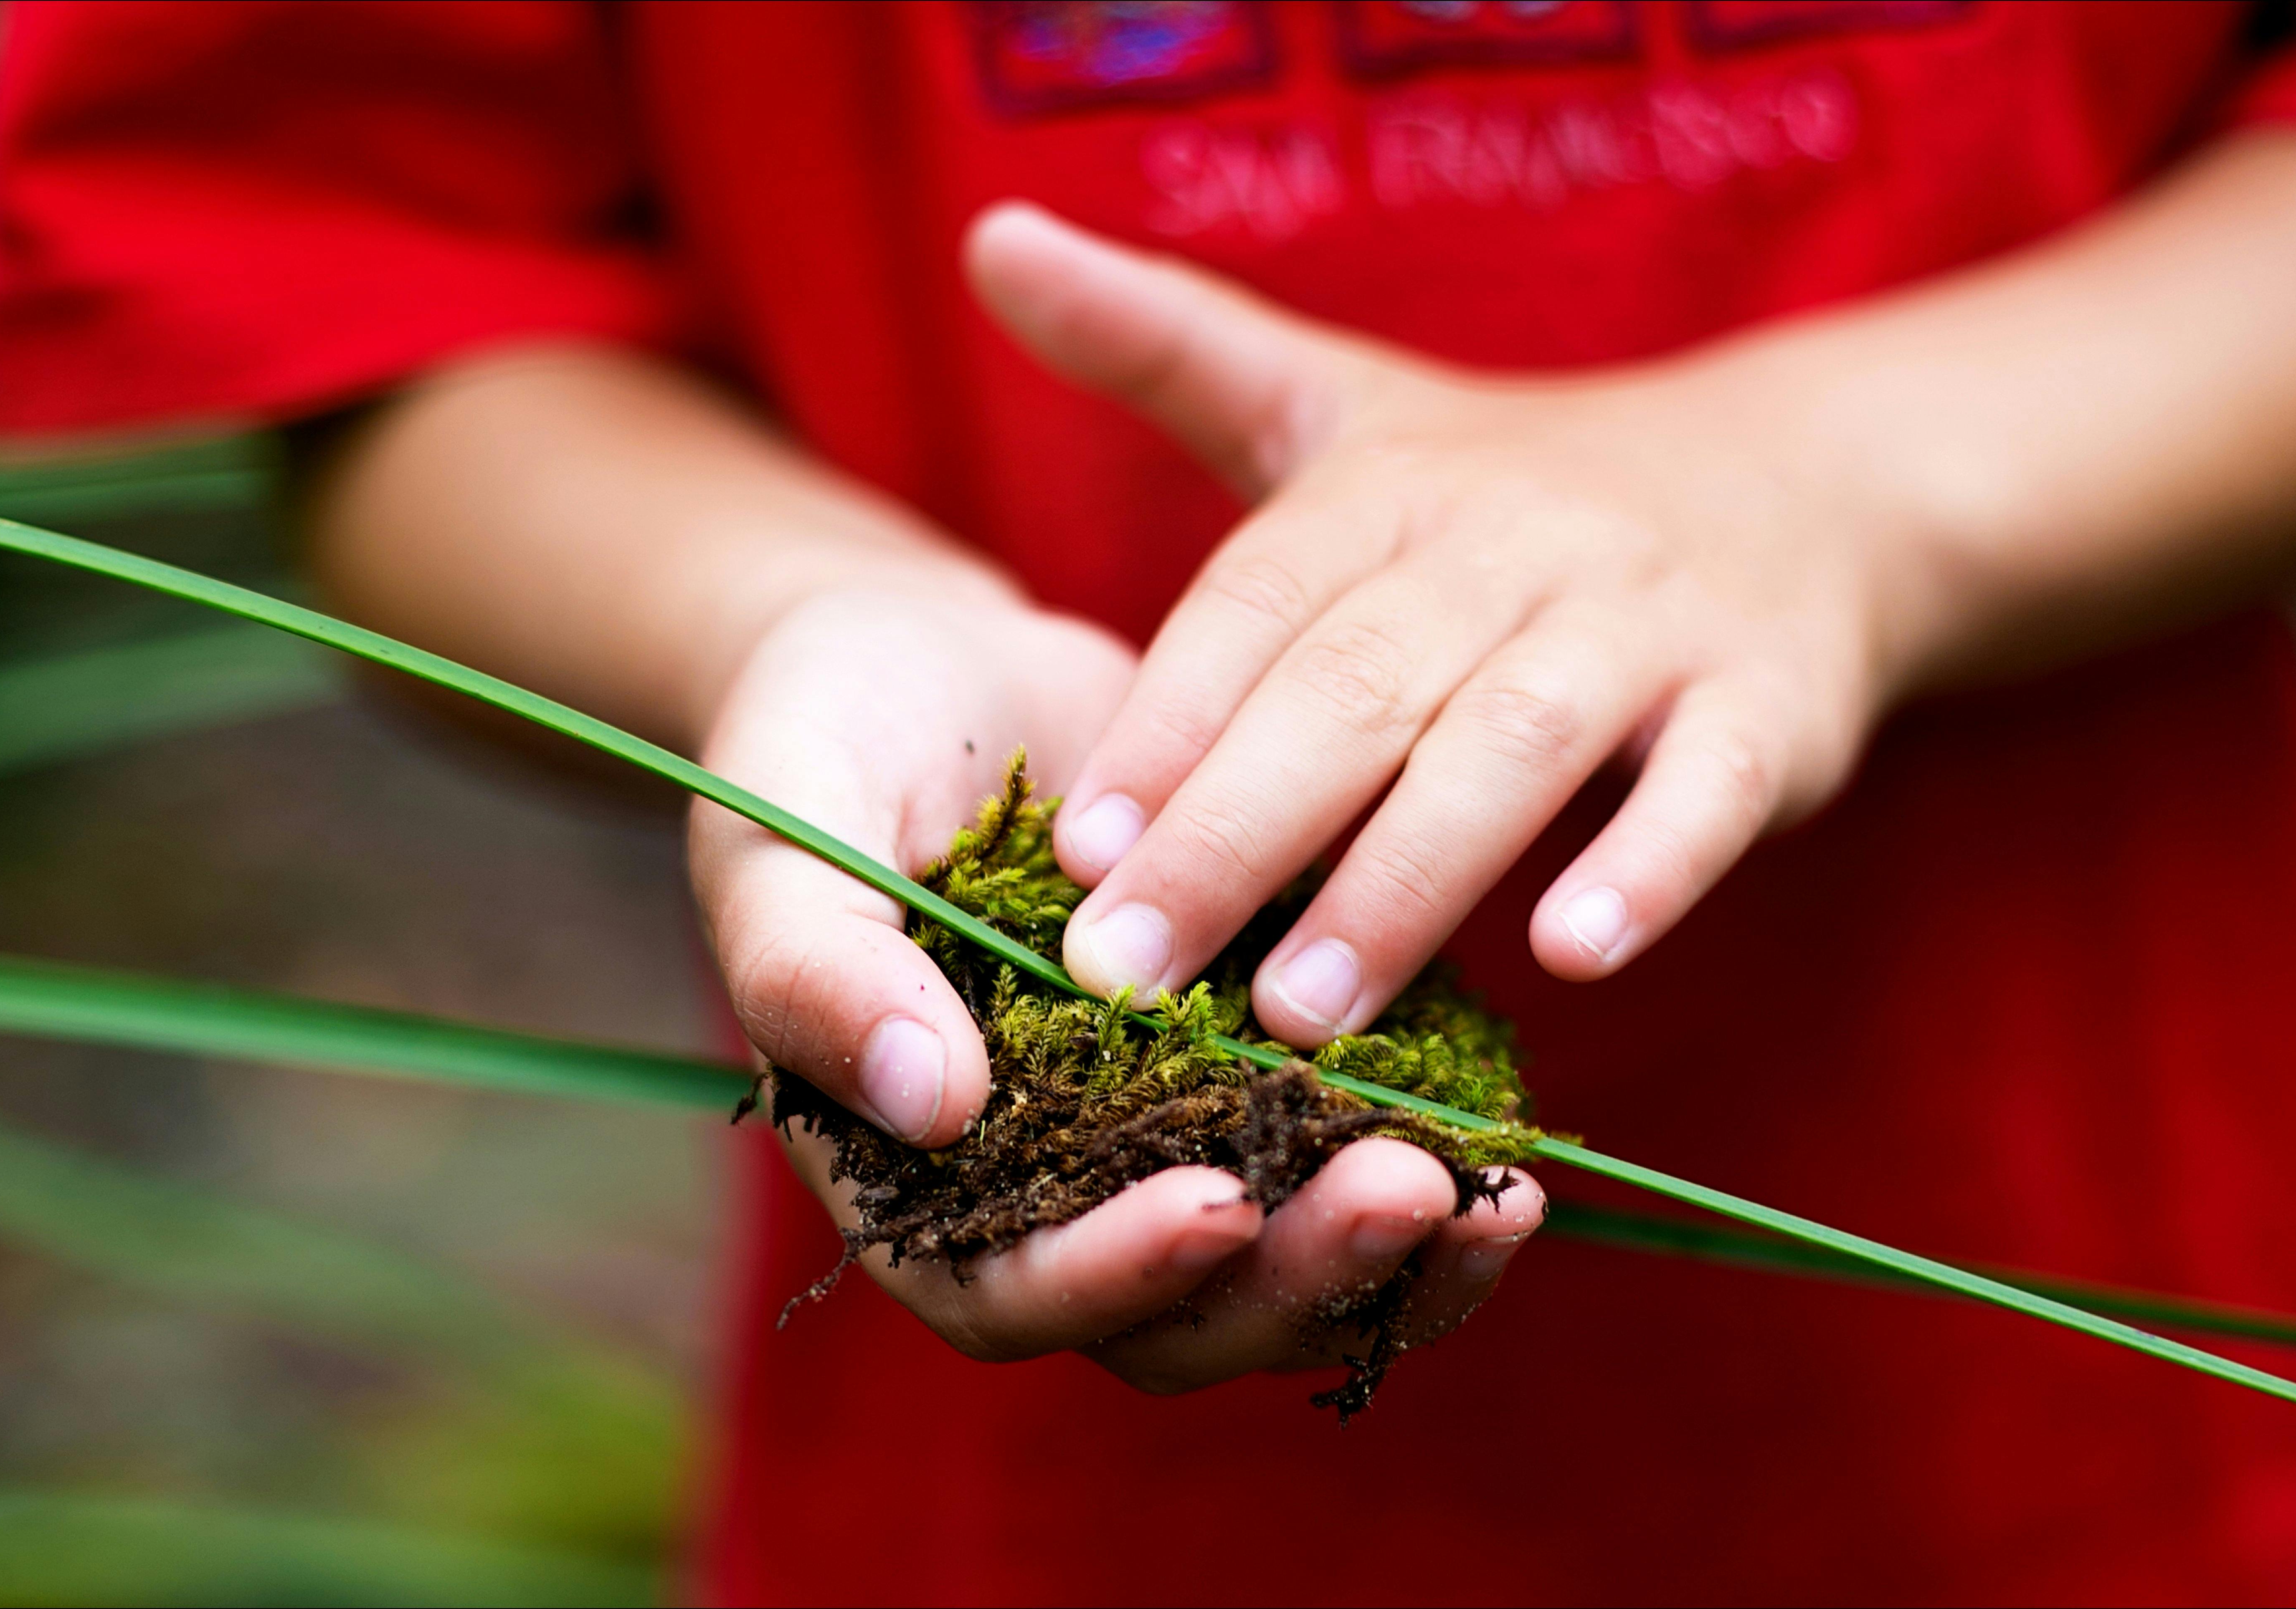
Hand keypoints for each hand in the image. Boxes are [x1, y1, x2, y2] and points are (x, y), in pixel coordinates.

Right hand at [690, 587, 1543, 1384]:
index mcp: (913, 1169)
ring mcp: (1158, 1137)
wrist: (935, 662)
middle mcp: (1045, 1184)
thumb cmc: (821, 745)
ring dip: (1386, 1259)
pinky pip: (1342, 1165)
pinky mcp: (1252, 1068)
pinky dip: (1428, 1178)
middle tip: (1404, 1192)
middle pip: (1172, 1317)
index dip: (1110, 1274)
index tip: (1216, 1205)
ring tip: (1493, 1200)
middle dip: (1289, 1275)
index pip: (1007, 1287)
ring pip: (1278, 1271)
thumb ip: (821, 972)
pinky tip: (1511, 1149)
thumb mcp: (784, 837)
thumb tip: (931, 1100)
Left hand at [967, 203, 1901, 1044]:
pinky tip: (1570, 957)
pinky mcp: (1767, 702)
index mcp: (1392, 484)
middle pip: (1354, 687)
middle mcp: (1513, 540)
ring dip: (1400, 882)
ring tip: (1296, 1014)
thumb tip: (992, 243)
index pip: (1255, 603)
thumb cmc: (1509, 488)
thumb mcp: (1333, 401)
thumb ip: (1164, 345)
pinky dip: (1645, 867)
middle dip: (1232, 835)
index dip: (1163, 722)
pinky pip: (1708, 786)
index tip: (1075, 847)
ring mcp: (1648, 620)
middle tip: (1125, 972)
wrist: (1800, 480)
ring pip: (1509, 747)